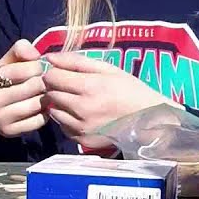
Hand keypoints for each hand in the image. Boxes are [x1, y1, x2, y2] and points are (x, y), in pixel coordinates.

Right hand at [0, 39, 47, 136]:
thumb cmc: (0, 81)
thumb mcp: (5, 63)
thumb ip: (20, 50)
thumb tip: (36, 55)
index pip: (25, 69)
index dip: (37, 66)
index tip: (38, 68)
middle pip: (34, 86)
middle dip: (44, 82)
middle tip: (45, 81)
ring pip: (37, 104)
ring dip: (46, 97)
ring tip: (44, 93)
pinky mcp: (8, 132)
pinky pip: (39, 120)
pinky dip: (45, 113)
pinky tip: (41, 108)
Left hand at [41, 51, 172, 149]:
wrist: (150, 120)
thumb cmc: (130, 90)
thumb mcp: (108, 69)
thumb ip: (76, 61)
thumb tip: (48, 57)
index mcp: (90, 87)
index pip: (51, 77)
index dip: (54, 73)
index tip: (62, 74)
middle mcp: (82, 109)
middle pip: (50, 94)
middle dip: (56, 88)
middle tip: (71, 87)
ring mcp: (81, 127)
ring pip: (54, 111)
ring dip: (60, 105)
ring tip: (78, 101)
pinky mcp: (82, 140)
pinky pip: (63, 127)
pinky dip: (67, 120)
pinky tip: (83, 115)